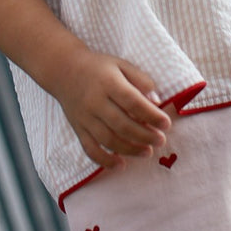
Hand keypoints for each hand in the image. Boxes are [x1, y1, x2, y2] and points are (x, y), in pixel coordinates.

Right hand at [50, 46, 171, 169]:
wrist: (64, 70)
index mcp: (108, 82)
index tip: (166, 124)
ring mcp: (85, 118)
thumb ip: (140, 80)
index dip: (151, 115)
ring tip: (148, 152)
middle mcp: (95, 101)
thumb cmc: (98, 68)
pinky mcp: (79, 129)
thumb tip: (157, 101)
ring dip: (130, 149)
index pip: (132, 101)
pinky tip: (121, 165)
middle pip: (122, 124)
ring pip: (108, 139)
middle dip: (144, 135)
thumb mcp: (121, 65)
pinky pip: (91, 149)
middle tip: (161, 140)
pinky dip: (105, 161)